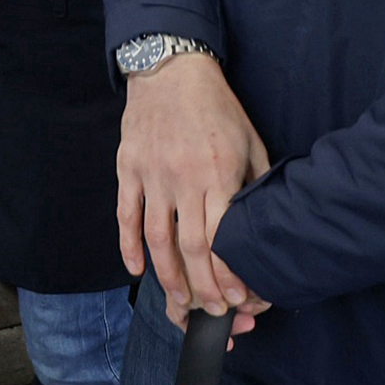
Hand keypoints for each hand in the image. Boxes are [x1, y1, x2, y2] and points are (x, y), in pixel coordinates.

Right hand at [116, 54, 271, 325]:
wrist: (170, 71)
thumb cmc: (216, 108)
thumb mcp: (251, 143)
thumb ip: (255, 185)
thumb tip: (259, 227)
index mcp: (216, 174)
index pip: (220, 238)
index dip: (227, 275)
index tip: (237, 299)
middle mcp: (181, 179)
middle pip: (188, 247)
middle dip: (201, 287)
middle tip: (212, 312)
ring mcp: (150, 175)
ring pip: (155, 237)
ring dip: (167, 276)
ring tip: (179, 302)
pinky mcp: (127, 168)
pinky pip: (125, 214)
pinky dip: (129, 246)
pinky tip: (136, 270)